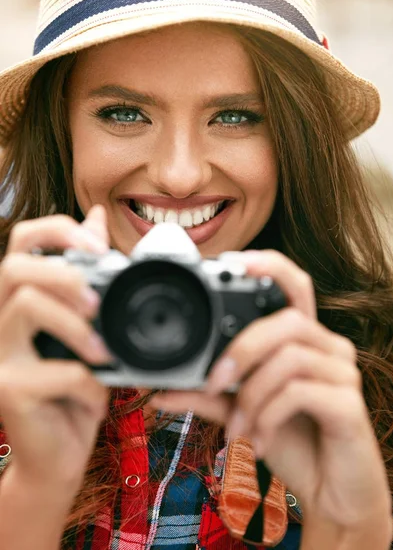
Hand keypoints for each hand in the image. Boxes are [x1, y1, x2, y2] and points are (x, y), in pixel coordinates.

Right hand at [0, 206, 111, 493]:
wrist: (57, 455)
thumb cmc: (74, 387)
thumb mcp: (87, 326)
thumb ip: (89, 275)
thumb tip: (98, 216)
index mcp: (20, 300)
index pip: (22, 239)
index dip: (59, 230)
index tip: (99, 248)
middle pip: (15, 267)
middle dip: (65, 275)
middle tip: (97, 303)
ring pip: (27, 307)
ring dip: (79, 329)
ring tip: (103, 353)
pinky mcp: (7, 390)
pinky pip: (59, 371)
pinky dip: (90, 384)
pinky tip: (95, 398)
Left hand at [150, 250, 392, 540]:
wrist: (331, 493)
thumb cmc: (291, 442)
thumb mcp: (241, 414)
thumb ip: (206, 397)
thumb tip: (159, 391)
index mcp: (302, 339)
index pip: (294, 284)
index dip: (268, 265)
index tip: (231, 263)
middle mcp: (328, 346)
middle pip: (285, 320)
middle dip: (241, 349)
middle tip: (213, 382)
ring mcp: (342, 372)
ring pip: (289, 357)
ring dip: (250, 395)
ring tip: (237, 429)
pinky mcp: (349, 403)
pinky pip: (299, 392)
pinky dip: (267, 417)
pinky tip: (258, 442)